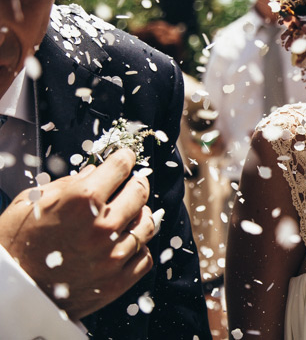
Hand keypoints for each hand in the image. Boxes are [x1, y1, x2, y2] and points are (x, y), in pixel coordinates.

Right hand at [0, 149, 154, 319]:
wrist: (7, 291)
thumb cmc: (14, 244)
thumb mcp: (33, 202)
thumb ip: (69, 183)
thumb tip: (95, 172)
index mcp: (81, 201)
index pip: (121, 167)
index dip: (125, 158)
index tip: (126, 158)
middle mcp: (102, 227)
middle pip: (140, 193)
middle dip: (136, 183)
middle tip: (132, 183)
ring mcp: (112, 256)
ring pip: (147, 224)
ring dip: (142, 214)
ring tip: (133, 212)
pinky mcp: (116, 282)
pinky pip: (144, 257)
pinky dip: (139, 246)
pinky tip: (128, 242)